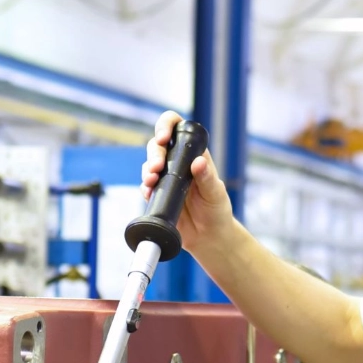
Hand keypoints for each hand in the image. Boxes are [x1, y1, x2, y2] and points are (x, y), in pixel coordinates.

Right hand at [144, 110, 235, 252]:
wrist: (208, 237)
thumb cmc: (217, 211)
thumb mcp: (216, 193)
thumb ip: (207, 178)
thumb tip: (198, 162)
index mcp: (195, 153)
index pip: (178, 128)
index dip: (166, 125)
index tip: (163, 138)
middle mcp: (179, 162)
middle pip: (158, 145)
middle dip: (154, 154)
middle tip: (156, 168)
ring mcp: (167, 177)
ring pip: (149, 164)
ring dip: (147, 170)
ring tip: (150, 182)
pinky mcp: (158, 192)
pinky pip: (146, 185)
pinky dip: (145, 188)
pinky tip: (148, 194)